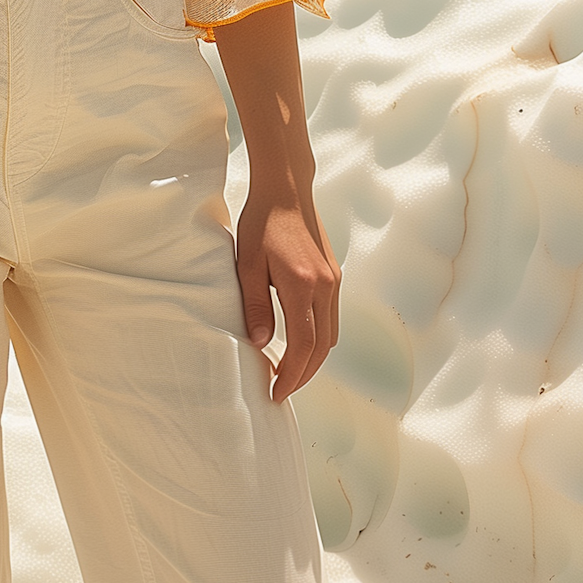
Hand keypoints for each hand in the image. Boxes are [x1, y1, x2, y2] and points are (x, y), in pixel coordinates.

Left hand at [235, 192, 339, 404]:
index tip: (276, 393)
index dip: (292, 375)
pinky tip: (300, 343)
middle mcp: (325, 286)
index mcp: (302, 285)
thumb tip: (261, 344)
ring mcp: (333, 281)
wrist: (286, 190)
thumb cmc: (261, 222)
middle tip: (282, 391)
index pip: (304, 345)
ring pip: (331, 335)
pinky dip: (318, 339)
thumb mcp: (248, 264)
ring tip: (289, 373)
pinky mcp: (334, 276)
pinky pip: (331, 318)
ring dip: (313, 359)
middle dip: (304, 375)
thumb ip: (255, 305)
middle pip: (323, 347)